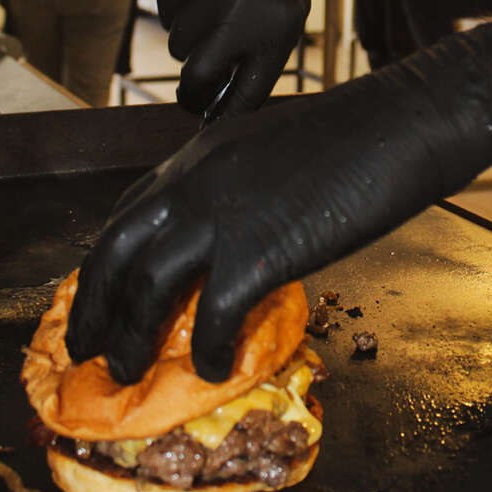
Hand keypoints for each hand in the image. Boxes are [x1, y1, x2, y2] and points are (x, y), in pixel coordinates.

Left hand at [65, 23, 491, 384]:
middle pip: (119, 248)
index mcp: (201, 153)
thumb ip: (239, 181)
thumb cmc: (355, 130)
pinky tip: (213, 369)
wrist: (402, 120)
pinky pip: (214, 314)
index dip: (108, 257)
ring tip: (127, 372)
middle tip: (89, 347)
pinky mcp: (261, 250)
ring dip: (132, 336)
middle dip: (96, 304)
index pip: (131, 209)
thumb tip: (232, 228)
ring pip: (149, 285)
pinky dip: (207, 349)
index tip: (103, 291)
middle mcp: (196, 180)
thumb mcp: (273, 144)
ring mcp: (224, 214)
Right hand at [155, 0, 309, 114]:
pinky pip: (164, 10)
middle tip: (202, 69)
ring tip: (213, 14)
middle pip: (194, 67)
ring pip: (176, 40)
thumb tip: (216, 123)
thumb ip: (255, 77)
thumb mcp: (282, 29)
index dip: (212, 106)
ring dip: (189, 38)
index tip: (199, 115)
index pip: (236, 85)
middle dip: (194, 76)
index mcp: (274, 22)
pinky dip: (177, 9)